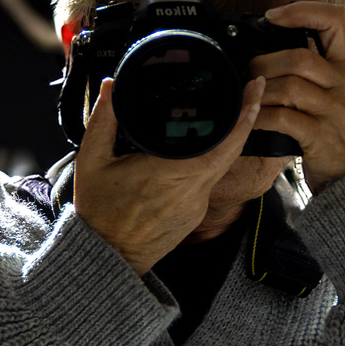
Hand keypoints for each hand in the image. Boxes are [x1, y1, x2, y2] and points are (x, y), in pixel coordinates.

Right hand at [73, 75, 266, 275]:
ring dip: (231, 139)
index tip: (253, 90)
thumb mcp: (90, 162)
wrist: (108, 259)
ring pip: (223, 165)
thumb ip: (102, 121)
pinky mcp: (196, 213)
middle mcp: (191, 190)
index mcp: (169, 172)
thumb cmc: (98, 212)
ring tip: (232, 111)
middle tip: (254, 91)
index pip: (221, 142)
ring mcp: (197, 205)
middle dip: (247, 119)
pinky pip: (210, 180)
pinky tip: (206, 146)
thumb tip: (109, 86)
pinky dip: (213, 160)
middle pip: (232, 150)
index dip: (242, 116)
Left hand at [251, 2, 344, 193]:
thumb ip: (316, 67)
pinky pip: (284, 118)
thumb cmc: (338, 128)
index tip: (273, 16)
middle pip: (299, 57)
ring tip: (248, 97)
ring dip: (260, 91)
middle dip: (264, 63)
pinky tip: (253, 119)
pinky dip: (261, 116)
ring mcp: (335, 109)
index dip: (302, 10)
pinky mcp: (321, 135)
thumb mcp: (338, 89)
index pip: (334, 19)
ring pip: (290, 86)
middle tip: (247, 73)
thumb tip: (269, 46)